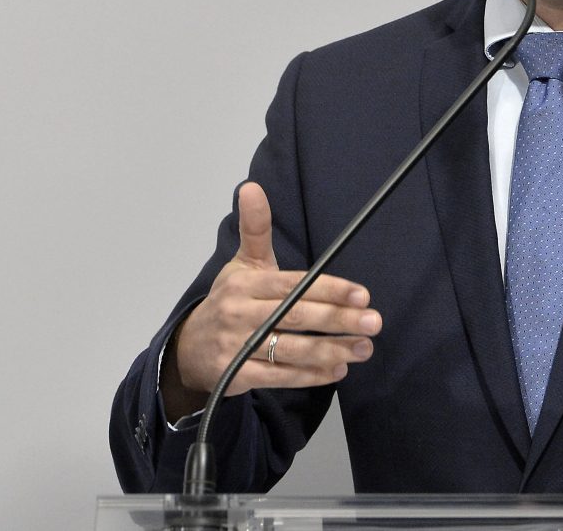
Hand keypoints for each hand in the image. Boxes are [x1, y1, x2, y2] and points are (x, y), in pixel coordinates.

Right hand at [161, 181, 381, 421]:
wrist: (189, 349)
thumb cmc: (229, 301)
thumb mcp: (241, 263)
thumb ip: (255, 228)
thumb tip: (252, 187)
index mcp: (245, 283)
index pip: (293, 285)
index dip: (329, 289)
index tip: (362, 294)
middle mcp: (240, 313)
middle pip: (296, 316)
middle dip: (338, 320)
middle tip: (373, 322)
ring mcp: (236, 346)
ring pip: (291, 349)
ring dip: (332, 351)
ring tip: (364, 348)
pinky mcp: (236, 375)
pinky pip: (280, 376)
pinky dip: (310, 375)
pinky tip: (338, 370)